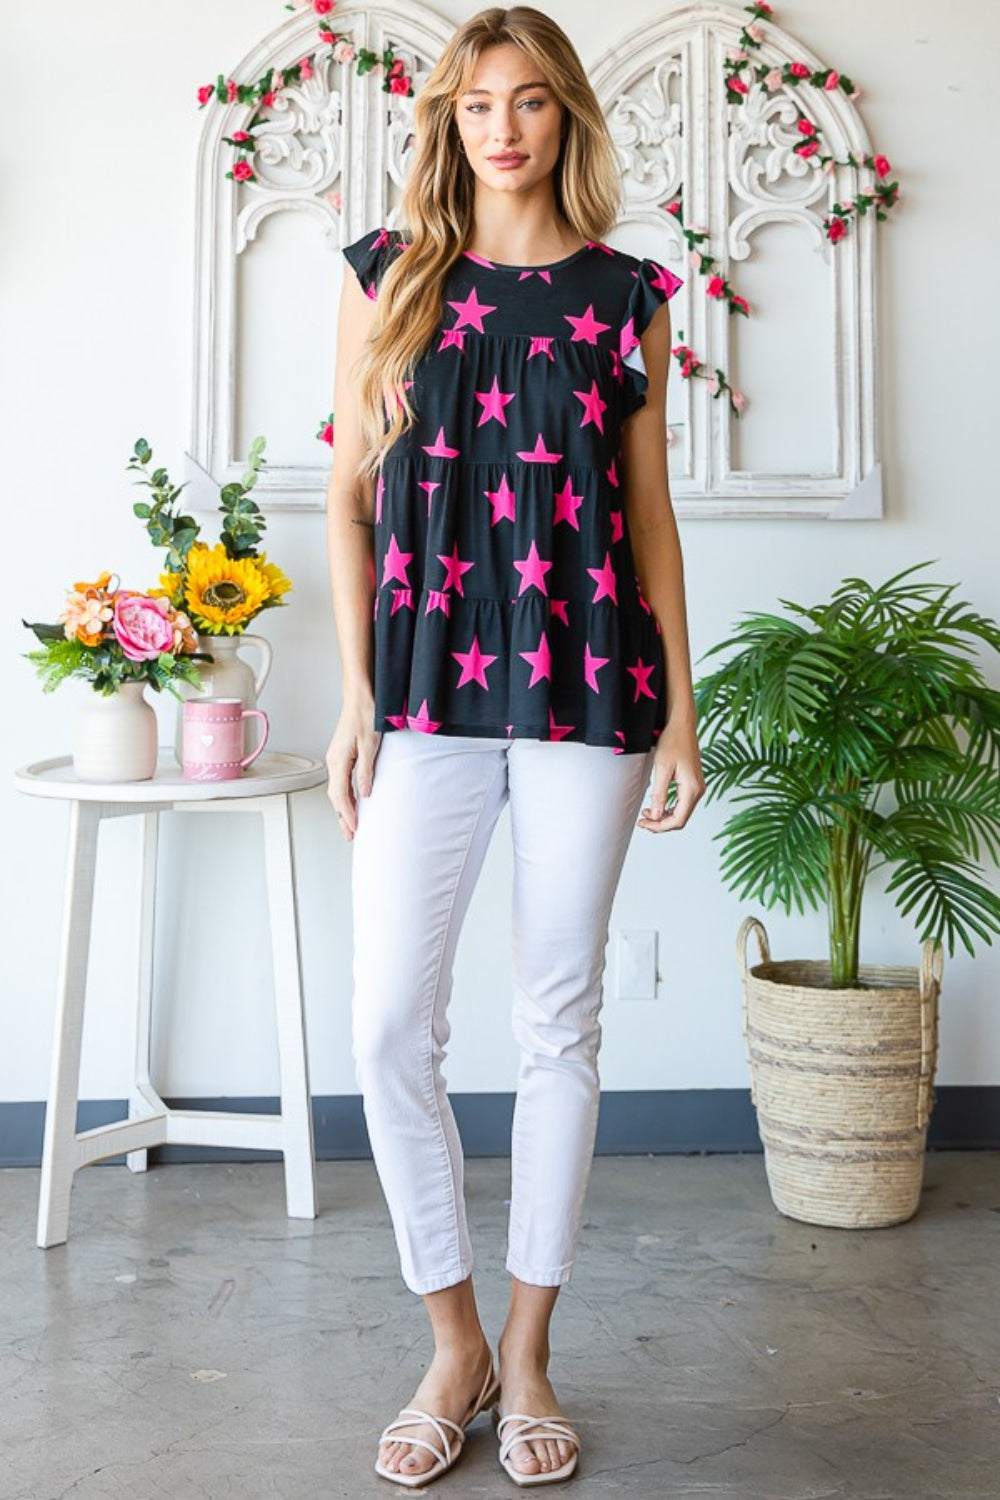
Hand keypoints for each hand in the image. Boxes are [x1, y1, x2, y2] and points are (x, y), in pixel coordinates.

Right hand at [326, 698, 381, 841]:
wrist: (359, 697)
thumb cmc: (365, 715)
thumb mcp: (370, 745)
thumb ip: (366, 771)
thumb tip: (366, 793)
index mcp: (338, 761)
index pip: (341, 796)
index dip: (348, 815)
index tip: (354, 829)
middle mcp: (333, 761)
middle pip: (335, 797)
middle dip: (343, 817)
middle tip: (351, 835)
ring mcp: (335, 757)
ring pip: (336, 790)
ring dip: (343, 808)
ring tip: (350, 824)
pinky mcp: (340, 754)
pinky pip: (339, 781)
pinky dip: (344, 795)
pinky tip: (351, 801)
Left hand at [638, 716, 704, 832]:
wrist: (682, 726)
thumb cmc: (673, 742)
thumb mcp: (662, 769)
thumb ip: (659, 794)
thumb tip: (655, 815)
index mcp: (692, 788)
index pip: (678, 820)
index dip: (660, 826)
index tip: (644, 824)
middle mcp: (698, 790)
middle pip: (681, 819)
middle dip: (661, 823)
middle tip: (643, 821)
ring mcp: (697, 787)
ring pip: (681, 812)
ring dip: (664, 817)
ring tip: (646, 814)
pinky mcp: (693, 783)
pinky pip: (682, 803)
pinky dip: (669, 808)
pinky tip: (656, 805)